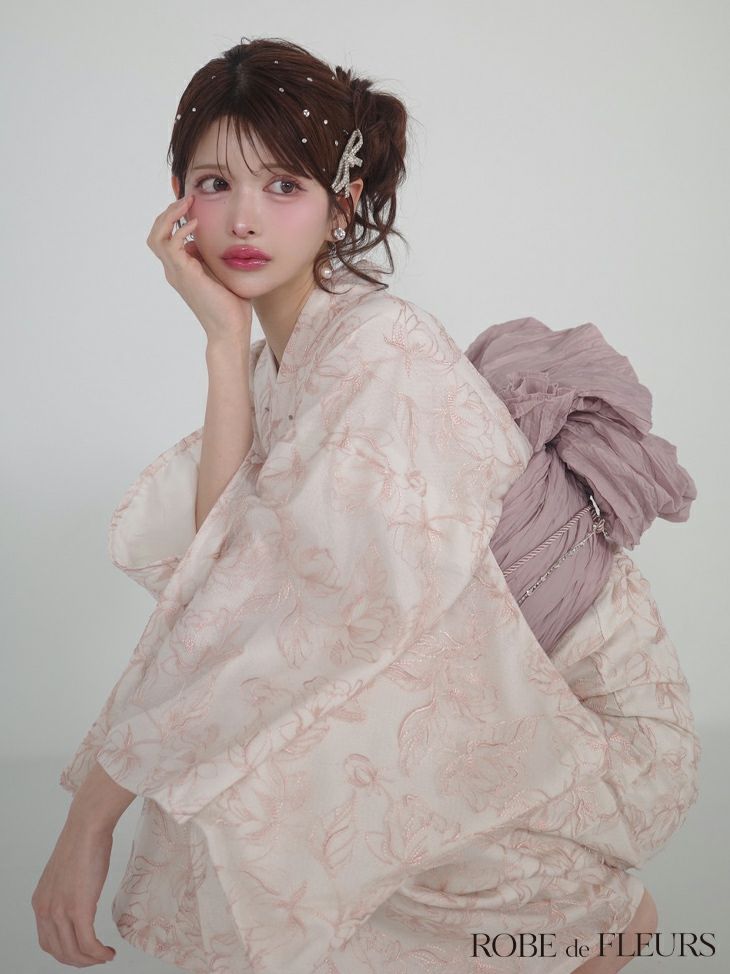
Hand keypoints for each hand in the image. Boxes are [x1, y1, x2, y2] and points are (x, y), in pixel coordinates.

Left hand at [31, 818, 116, 966]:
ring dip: (90, 960)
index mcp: (40, 902)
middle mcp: (45, 910)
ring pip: (73, 951)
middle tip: (97, 958)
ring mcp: (61, 911)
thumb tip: (81, 899)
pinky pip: (87, 943)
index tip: (84, 952)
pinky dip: (98, 953)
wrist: (87, 826)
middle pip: (59, 951)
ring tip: (105, 956)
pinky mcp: (79, 908)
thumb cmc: (83, 842)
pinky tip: (108, 952)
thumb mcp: (67, 873)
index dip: (66, 952)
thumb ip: (67, 892)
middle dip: (79, 960)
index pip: (48, 941)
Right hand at [147, 196, 252, 343]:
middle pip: (155, 233)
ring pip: (156, 236)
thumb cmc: (231, 305)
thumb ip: (212, 255)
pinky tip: (195, 223)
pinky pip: (170, 245)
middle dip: (167, 212)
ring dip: (169, 216)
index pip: (166, 237)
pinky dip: (179, 230)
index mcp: (181, 269)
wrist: (231, 329)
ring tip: (186, 203)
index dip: (174, 217)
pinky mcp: (185, 275)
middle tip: (186, 198)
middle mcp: (174, 270)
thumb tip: (211, 238)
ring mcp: (177, 272)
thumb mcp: (221, 271)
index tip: (192, 203)